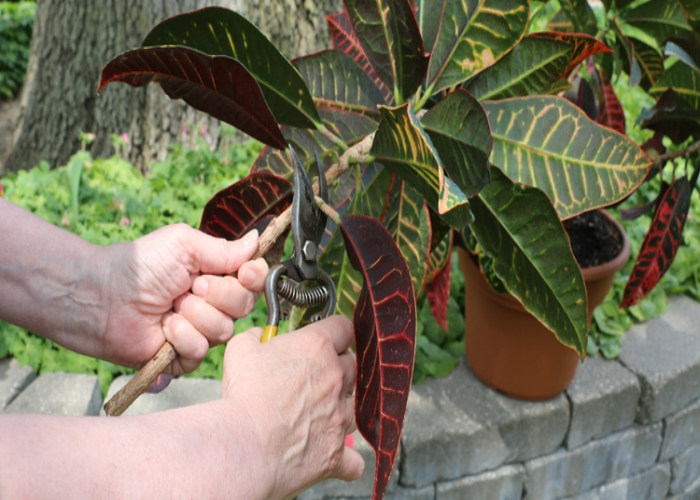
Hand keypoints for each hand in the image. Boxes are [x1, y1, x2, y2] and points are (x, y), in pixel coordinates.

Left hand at [100, 223, 267, 372]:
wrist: (104, 297)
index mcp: (216, 274)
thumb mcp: (184, 244)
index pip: (254, 279)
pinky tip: (164, 327)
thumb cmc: (140, 266)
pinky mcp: (184, 356)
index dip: (254, 277)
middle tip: (190, 287)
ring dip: (196, 315)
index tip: (245, 272)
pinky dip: (182, 336)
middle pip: (244, 305)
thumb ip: (224, 248)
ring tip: (170, 307)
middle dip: (218, 294)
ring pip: (224, 330)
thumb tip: (257, 240)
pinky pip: (202, 351)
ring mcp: (200, 330)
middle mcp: (213, 303)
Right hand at [221, 316, 363, 499]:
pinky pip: (354, 458)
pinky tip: (335, 454)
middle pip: (352, 365)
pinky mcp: (337, 451)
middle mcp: (336, 378)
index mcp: (316, 347)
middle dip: (337, 368)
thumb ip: (257, 335)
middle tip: (314, 377)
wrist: (245, 445)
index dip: (334, 332)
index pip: (342, 328)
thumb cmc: (242, 396)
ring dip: (341, 407)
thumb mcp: (241, 350)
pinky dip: (346, 458)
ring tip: (319, 414)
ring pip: (356, 405)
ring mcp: (340, 416)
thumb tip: (262, 335)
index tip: (326, 338)